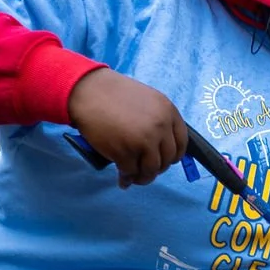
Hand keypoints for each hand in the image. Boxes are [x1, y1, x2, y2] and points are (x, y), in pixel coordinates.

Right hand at [67, 69, 187, 186]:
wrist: (87, 90)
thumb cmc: (113, 94)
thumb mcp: (147, 100)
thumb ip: (158, 120)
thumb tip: (162, 147)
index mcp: (168, 112)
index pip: (182, 143)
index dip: (173, 156)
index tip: (165, 160)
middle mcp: (160, 127)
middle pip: (167, 159)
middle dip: (157, 169)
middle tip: (146, 170)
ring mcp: (143, 141)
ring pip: (151, 170)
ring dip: (143, 178)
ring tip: (135, 177)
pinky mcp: (125, 152)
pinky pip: (130, 172)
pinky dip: (126, 178)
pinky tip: (123, 179)